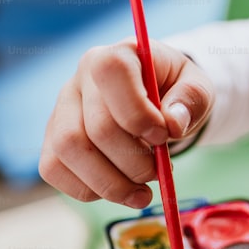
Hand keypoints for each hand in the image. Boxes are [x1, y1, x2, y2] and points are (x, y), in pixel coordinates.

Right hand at [40, 39, 213, 208]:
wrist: (152, 101)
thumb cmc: (172, 93)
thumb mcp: (197, 87)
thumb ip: (191, 99)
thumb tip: (172, 123)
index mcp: (115, 55)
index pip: (112, 73)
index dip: (138, 113)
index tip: (163, 136)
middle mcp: (79, 80)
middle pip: (95, 127)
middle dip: (133, 163)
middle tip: (158, 174)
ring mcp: (60, 111)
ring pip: (68, 151)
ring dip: (110, 184)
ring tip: (141, 193)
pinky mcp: (52, 140)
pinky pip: (53, 169)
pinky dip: (87, 190)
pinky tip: (116, 189)